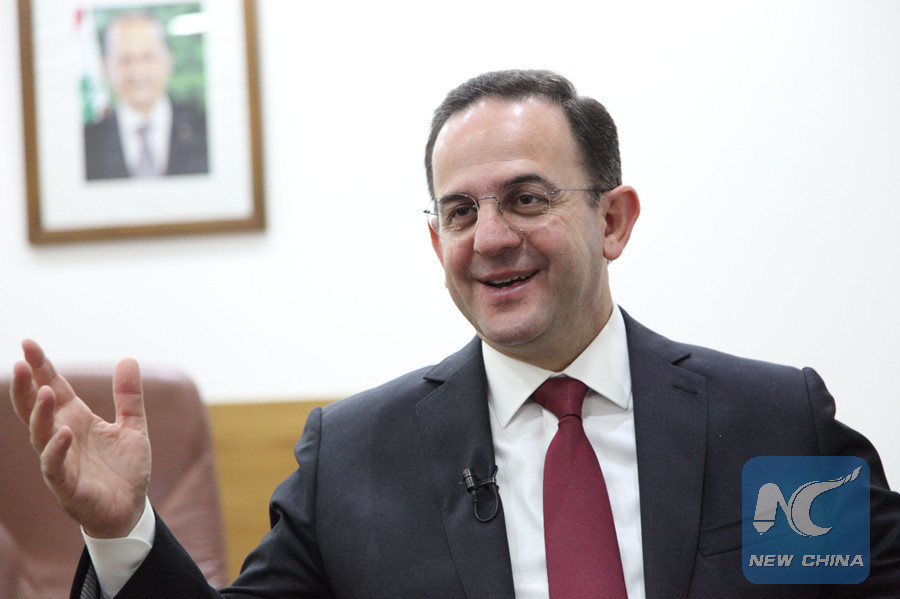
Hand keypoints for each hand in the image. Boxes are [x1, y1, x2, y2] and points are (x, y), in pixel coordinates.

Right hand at [9, 339, 150, 538]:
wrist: (130, 510)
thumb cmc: (125, 469)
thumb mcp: (133, 427)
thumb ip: (129, 396)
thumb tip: (128, 358)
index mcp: (77, 420)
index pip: (54, 388)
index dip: (41, 367)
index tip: (28, 343)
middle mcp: (63, 437)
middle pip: (37, 409)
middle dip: (26, 387)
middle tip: (18, 363)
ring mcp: (62, 461)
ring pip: (41, 434)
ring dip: (41, 414)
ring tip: (46, 391)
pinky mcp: (67, 486)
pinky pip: (55, 466)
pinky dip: (57, 449)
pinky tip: (63, 432)